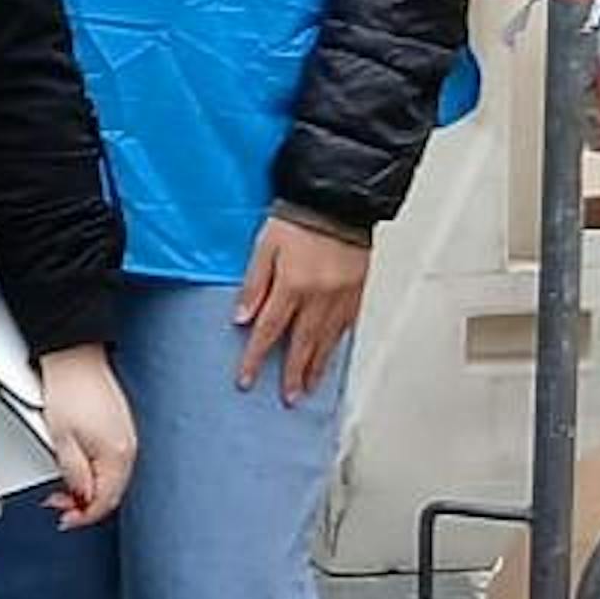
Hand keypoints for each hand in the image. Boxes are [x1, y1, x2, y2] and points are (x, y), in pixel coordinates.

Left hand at [33, 343, 138, 527]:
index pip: (105, 502)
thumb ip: (73, 475)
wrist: (75, 358)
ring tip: (64, 486)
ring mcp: (128, 437)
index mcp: (117, 455)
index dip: (82, 517)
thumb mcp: (60, 440)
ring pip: (112, 479)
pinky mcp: (122, 428)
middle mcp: (129, 448)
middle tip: (58, 503)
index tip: (64, 518)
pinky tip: (80, 468)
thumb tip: (80, 498)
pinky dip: (96, 471)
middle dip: (84, 505)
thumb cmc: (69, 390)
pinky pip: (113, 462)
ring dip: (89, 488)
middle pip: (111, 493)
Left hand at [231, 214, 371, 402]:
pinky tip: (330, 356)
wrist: (341, 200)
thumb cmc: (300, 218)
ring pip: (327, 342)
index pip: (269, 331)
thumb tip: (242, 318)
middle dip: (292, 375)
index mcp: (293, 286)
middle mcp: (319, 297)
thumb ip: (254, 284)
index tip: (246, 379)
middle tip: (288, 398)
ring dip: (316, 369)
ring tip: (308, 389)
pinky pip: (345, 328)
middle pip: (302, 345)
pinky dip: (336, 347)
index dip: (255, 358)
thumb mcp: (265, 246)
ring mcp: (341, 298)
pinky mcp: (357, 293)